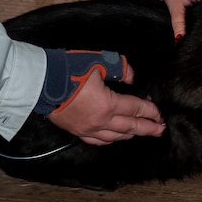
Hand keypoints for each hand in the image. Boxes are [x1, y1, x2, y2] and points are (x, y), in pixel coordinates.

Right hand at [48, 67, 165, 145]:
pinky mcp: (77, 132)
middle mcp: (100, 121)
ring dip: (132, 134)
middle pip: (130, 127)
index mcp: (107, 104)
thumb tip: (131, 78)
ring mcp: (88, 129)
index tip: (160, 114)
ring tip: (143, 132)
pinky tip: (117, 137)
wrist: (40, 83)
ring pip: (116, 136)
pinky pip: (100, 140)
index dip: (150, 111)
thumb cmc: (69, 70)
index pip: (136, 109)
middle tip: (161, 130)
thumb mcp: (99, 61)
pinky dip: (113, 139)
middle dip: (148, 128)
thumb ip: (120, 68)